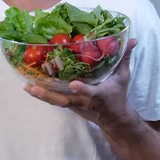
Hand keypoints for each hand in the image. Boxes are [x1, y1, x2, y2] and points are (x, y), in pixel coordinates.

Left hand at [24, 38, 138, 129]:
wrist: (114, 119)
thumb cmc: (118, 96)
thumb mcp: (123, 77)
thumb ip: (125, 57)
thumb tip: (133, 39)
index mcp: (98, 95)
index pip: (90, 93)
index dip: (82, 90)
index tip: (74, 84)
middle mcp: (84, 102)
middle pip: (64, 100)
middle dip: (48, 95)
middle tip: (32, 87)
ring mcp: (75, 105)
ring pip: (56, 102)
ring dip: (41, 96)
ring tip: (26, 87)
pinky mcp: (70, 106)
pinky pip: (55, 100)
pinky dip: (44, 95)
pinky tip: (31, 87)